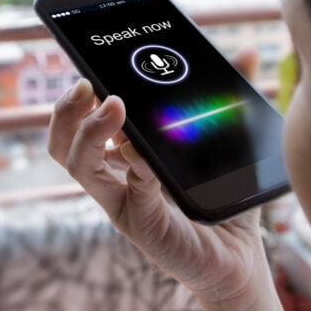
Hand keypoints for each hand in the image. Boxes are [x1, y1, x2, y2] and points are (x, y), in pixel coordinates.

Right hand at [47, 48, 268, 308]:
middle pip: (63, 142)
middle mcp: (114, 177)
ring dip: (89, 132)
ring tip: (111, 106)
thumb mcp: (229, 142)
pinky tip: (144, 152)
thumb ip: (231, 97)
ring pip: (80, 165)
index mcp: (123, 154)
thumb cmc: (222, 200)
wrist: (239, 258)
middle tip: (85, 83)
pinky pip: (130, 191)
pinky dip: (135, 167)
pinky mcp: (143, 224)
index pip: (82, 120)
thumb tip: (246, 53)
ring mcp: (123, 201)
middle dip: (65, 110)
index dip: (75, 96)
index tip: (85, 64)